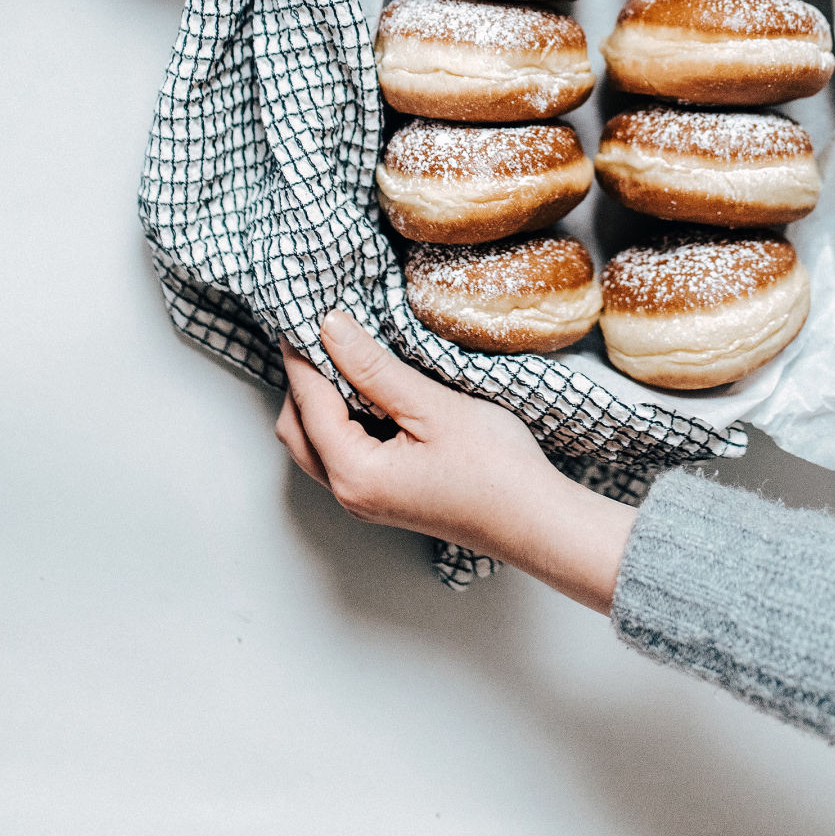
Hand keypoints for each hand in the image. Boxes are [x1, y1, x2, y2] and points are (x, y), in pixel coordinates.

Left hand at [276, 312, 635, 612]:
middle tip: (318, 332)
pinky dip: (340, 417)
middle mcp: (350, 494)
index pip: (308, 403)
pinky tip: (366, 388)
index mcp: (355, 474)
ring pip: (316, 442)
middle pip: (297, 429)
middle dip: (301, 380)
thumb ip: (374, 367)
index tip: (300, 313)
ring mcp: (366, 499)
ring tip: (342, 354)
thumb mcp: (432, 406)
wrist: (537, 521)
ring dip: (319, 399)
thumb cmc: (496, 469)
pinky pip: (341, 451)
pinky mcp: (384, 495)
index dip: (301, 356)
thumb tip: (330, 329)